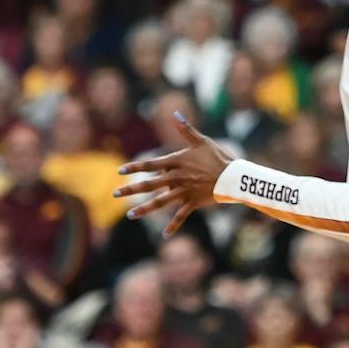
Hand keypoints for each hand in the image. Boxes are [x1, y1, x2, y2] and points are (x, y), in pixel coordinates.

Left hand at [116, 112, 231, 236]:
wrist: (233, 176)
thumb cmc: (217, 156)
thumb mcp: (201, 141)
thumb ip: (186, 129)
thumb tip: (175, 113)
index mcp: (176, 162)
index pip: (150, 164)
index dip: (134, 167)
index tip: (119, 170)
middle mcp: (177, 178)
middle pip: (150, 184)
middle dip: (131, 189)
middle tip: (115, 194)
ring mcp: (184, 191)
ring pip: (160, 202)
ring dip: (144, 209)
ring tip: (130, 215)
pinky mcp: (193, 202)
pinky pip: (181, 215)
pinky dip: (173, 225)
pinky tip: (164, 234)